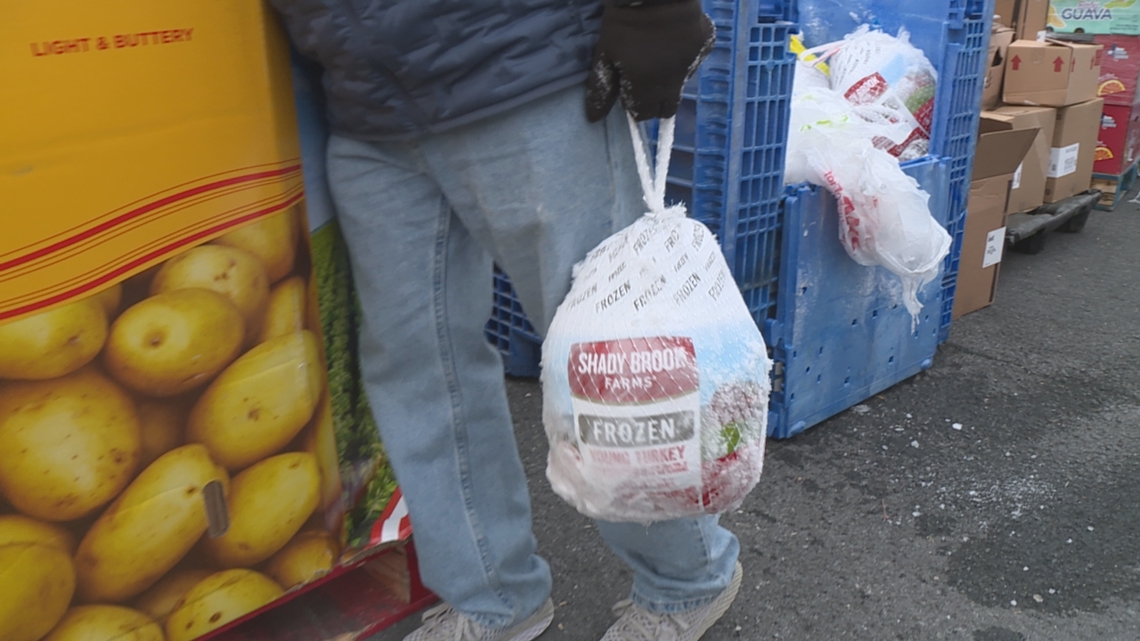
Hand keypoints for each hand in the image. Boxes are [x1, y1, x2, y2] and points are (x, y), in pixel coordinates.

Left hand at [585, 0, 714, 121]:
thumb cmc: (625, 22)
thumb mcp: (605, 54)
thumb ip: (601, 88)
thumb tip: (594, 118)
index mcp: (647, 90)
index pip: (643, 115)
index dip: (634, 105)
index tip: (628, 90)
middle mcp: (674, 85)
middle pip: (667, 108)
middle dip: (655, 101)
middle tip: (644, 80)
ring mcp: (693, 65)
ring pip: (681, 84)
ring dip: (670, 77)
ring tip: (658, 52)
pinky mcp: (706, 46)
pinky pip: (694, 61)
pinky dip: (684, 56)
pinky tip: (675, 38)